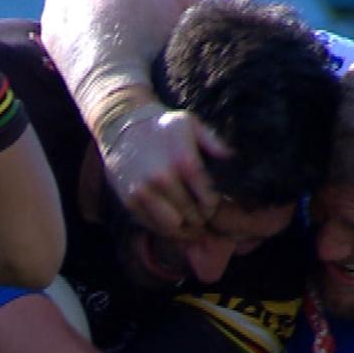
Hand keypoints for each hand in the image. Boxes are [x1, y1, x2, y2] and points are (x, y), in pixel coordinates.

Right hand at [101, 107, 230, 238]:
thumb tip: (232, 158)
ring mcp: (144, 192)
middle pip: (193, 217)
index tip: (211, 202)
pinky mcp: (130, 201)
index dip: (213, 205)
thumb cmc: (161, 125)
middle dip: (200, 218)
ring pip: (173, 228)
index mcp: (183, 161)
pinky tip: (170, 219)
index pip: (209, 200)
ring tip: (188, 223)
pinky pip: (153, 226)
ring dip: (183, 229)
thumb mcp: (190, 124)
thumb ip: (214, 142)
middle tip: (201, 215)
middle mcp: (163, 179)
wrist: (121, 125)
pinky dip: (164, 228)